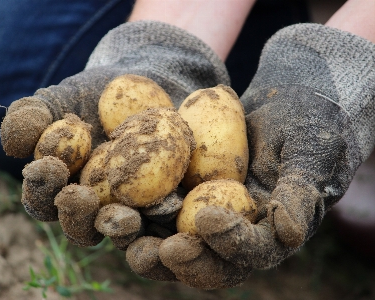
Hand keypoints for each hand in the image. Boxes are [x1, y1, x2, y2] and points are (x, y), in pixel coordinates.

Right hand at [0, 21, 227, 251]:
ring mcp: (133, 212)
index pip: (43, 200)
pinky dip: (166, 219)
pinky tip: (172, 205)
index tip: (50, 165)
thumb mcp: (60, 99)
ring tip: (126, 218)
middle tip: (83, 197)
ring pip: (124, 234)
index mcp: (63, 190)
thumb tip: (13, 145)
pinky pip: (166, 221)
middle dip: (79, 217)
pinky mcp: (167, 207)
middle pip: (82, 228)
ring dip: (122, 230)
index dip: (42, 188)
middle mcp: (96, 209)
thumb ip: (31, 118)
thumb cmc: (95, 95)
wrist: (149, 87)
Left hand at [126, 23, 374, 288]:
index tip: (205, 220)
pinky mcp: (177, 193)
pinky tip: (103, 194)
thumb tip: (290, 233)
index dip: (229, 244)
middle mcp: (231, 233)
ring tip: (115, 226)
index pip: (250, 252)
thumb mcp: (310, 152)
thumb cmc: (307, 125)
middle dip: (176, 259)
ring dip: (140, 240)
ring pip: (169, 240)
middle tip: (150, 251)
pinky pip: (151, 206)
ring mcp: (201, 215)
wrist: (284, 102)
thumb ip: (301, 192)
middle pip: (203, 260)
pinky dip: (128, 204)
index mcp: (268, 234)